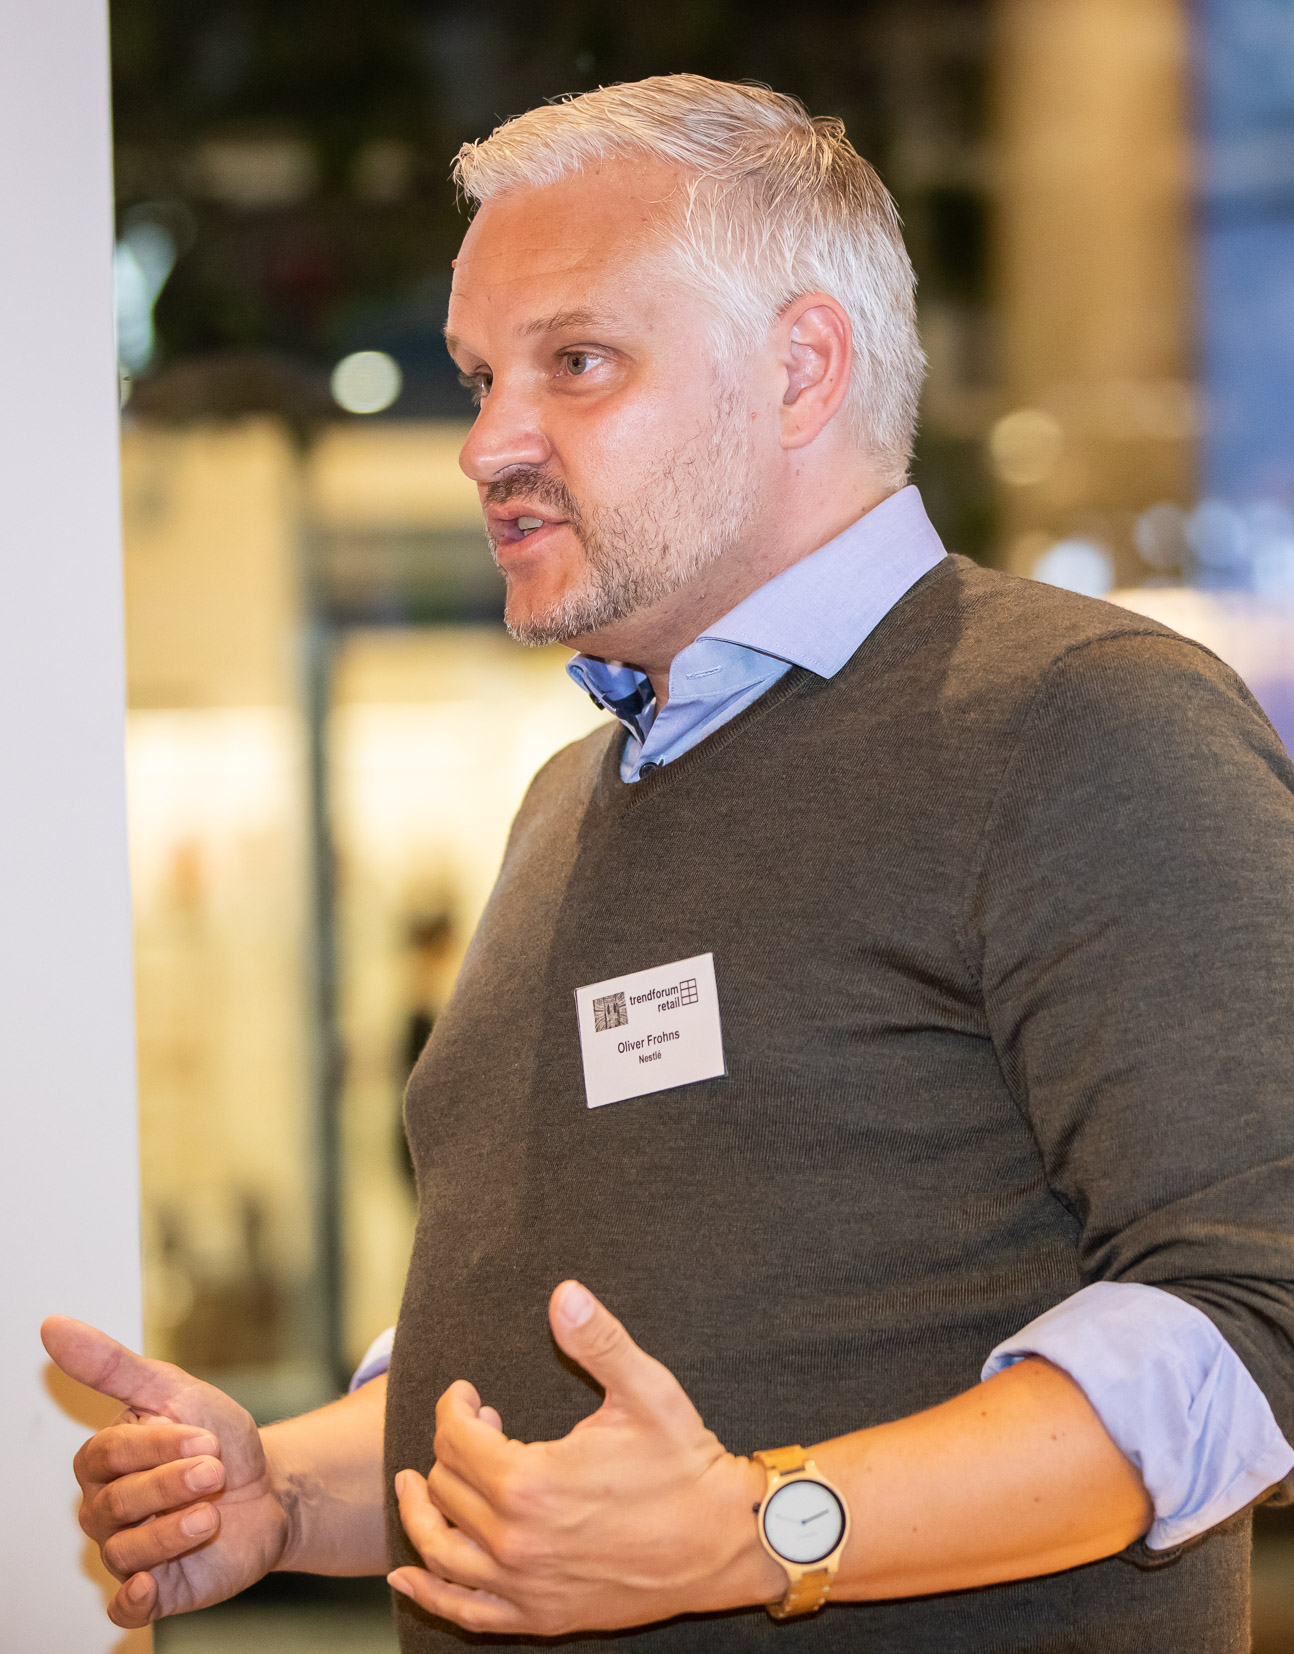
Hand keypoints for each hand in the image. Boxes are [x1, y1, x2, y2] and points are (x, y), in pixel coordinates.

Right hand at [41, 1316, 290, 1628]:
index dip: (157, 1446)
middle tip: (214, 1470)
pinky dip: (130, 1600)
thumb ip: (112, 1364)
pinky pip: (123, 1606)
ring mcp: (127, 1551)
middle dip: (171, 1485)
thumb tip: (53, 1327)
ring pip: (126, 1551)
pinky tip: (148, 1584)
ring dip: (173, 1531)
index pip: (108, 1455)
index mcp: (105, 1460)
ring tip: (211, 1513)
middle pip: (117, 1503)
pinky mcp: (153, 1590)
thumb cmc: (218, 1437)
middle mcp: (107, 1507)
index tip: (204, 1434)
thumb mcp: (174, 1390)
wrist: (270, 1489)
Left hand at [389, 1281, 783, 1635]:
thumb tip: (564, 1292)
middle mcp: (516, 1540)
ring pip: (442, 1550)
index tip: (467, 1392)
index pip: (458, 1439)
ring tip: (413, 1485)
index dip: (454, 1407)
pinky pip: (465, 1611)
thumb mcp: (644, 1391)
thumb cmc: (685, 1464)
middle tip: (476, 1424)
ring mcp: (526, 1585)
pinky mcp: (540, 1616)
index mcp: (531, 1481)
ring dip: (419, 1514)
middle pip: (447, 1488)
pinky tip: (406, 1575)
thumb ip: (597, 1340)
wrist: (724, 1541)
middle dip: (449, 1448)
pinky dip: (428, 1592)